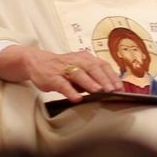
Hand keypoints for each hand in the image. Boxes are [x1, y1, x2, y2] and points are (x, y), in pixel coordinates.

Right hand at [0, 45, 122, 101]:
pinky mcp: (52, 77)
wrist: (36, 61)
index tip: (119, 87)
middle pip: (92, 67)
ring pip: (78, 73)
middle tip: (112, 90)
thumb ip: (93, 77)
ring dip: (89, 82)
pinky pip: (62, 84)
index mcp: (85, 58)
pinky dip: (70, 91)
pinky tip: (77, 98)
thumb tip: (111, 89)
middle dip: (103, 79)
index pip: (101, 65)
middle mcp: (75, 61)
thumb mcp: (79, 68)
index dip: (111, 76)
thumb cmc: (62, 67)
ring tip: (98, 91)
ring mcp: (63, 68)